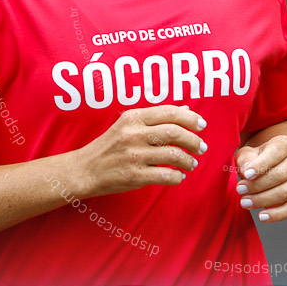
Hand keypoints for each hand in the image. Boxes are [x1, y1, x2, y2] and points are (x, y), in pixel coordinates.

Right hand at [70, 105, 207, 197]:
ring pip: (173, 154)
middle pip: (175, 132)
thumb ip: (157, 117)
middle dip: (194, 140)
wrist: (84, 170)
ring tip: (191, 163)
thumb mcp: (128, 124)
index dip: (191, 118)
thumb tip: (186, 109)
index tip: (201, 125)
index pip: (170, 112)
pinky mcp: (133, 175)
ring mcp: (133, 155)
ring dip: (188, 160)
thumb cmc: (109, 146)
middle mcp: (133, 134)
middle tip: (201, 147)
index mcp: (133, 117)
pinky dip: (177, 176)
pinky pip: (165, 175)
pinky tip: (178, 176)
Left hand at [234, 135, 286, 221]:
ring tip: (245, 203)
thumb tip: (247, 169)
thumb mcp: (249, 153)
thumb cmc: (258, 159)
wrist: (276, 165)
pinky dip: (277, 214)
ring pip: (286, 192)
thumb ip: (245, 158)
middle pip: (280, 175)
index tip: (246, 174)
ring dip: (263, 200)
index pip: (275, 152)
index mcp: (286, 144)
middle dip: (257, 185)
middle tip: (240, 190)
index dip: (261, 164)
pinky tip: (262, 216)